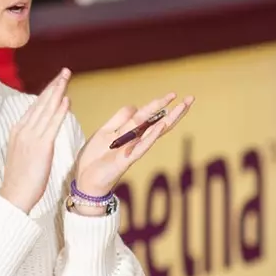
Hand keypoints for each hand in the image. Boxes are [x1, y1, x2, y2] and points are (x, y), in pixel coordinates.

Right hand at [0, 69, 71, 212]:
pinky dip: (59, 111)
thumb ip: (29, 139)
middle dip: (54, 85)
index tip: (57, 81)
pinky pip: (52, 125)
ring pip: (47, 109)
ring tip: (67, 78)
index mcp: (18, 130)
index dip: (47, 92)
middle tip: (65, 72)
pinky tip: (67, 100)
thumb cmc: (19, 179)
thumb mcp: (21, 153)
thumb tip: (38, 133)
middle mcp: (23, 130)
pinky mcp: (41, 147)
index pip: (35, 106)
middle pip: (41, 103)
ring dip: (58, 92)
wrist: (14, 195)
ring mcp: (31, 137)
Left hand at [72, 92, 195, 200]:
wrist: (85, 181)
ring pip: (155, 132)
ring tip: (183, 107)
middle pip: (159, 122)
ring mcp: (133, 150)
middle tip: (190, 98)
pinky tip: (162, 126)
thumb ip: (119, 119)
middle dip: (175, 111)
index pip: (150, 117)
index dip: (161, 105)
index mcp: (130, 133)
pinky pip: (142, 147)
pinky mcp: (127, 160)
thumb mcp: (104, 132)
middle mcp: (136, 141)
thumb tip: (135, 106)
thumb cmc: (95, 158)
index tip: (174, 94)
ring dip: (169, 118)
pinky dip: (152, 136)